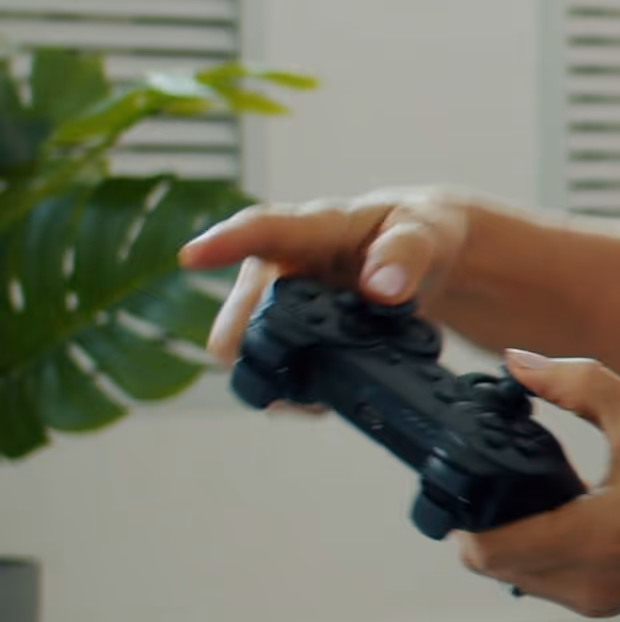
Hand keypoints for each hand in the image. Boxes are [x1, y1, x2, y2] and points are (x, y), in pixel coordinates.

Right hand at [181, 189, 481, 362]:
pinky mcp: (286, 332)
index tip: (191, 257)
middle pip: (240, 315)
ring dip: (274, 376)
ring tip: (323, 392)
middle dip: (258, 350)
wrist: (425, 255)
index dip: (226, 243)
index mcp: (314, 227)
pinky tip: (323, 395)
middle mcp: (281, 264)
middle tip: (306, 373)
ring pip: (244, 349)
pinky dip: (292, 389)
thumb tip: (382, 289)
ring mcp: (277, 300)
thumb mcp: (426, 233)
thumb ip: (405, 256)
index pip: (264, 229)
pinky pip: (267, 368)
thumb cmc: (418, 232)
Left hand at [457, 351, 619, 616]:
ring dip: (511, 542)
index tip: (469, 480)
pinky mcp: (608, 604)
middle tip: (497, 480)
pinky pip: (547, 584)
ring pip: (517, 578)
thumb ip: (577, 384)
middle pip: (492, 566)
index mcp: (589, 538)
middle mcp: (586, 581)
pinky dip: (540, 555)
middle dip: (483, 526)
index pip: (484, 552)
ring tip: (532, 497)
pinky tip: (565, 519)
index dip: (461, 520)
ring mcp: (597, 599)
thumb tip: (517, 362)